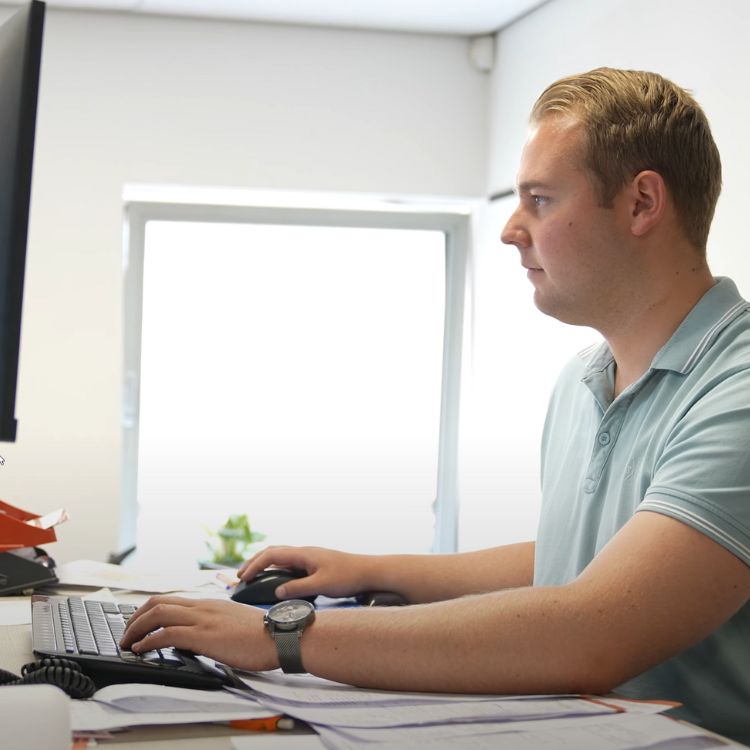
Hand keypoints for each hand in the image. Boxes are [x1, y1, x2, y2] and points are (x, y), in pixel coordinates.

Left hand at [119, 596, 277, 671]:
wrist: (280, 635)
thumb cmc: (264, 634)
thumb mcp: (234, 623)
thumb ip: (216, 625)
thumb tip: (201, 637)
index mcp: (210, 603)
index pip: (172, 599)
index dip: (150, 610)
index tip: (139, 623)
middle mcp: (203, 606)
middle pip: (159, 602)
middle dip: (136, 617)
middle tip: (126, 632)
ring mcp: (203, 619)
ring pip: (158, 613)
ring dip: (136, 628)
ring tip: (127, 641)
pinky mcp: (204, 635)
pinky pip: (167, 633)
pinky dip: (148, 641)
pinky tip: (141, 650)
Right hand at [238, 545, 372, 599]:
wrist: (368, 571)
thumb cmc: (348, 576)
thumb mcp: (321, 585)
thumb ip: (298, 589)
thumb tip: (276, 593)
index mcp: (304, 554)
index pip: (272, 555)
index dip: (254, 565)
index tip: (243, 577)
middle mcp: (304, 553)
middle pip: (273, 552)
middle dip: (254, 562)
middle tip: (241, 576)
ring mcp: (309, 558)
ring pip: (281, 557)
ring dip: (264, 565)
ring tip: (253, 577)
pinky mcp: (314, 564)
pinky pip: (289, 564)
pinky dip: (276, 569)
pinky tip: (275, 580)